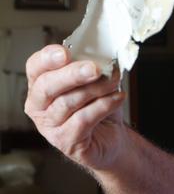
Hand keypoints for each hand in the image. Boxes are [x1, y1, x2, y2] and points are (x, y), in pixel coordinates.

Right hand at [24, 44, 127, 169]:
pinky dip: (104, 105)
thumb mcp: (94, 82)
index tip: (65, 52)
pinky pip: (83, 119)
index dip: (47, 58)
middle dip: (72, 74)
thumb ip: (92, 67)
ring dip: (96, 89)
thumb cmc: (98, 107)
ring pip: (67, 102)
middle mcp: (38, 106)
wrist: (111, 138)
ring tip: (114, 82)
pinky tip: (118, 98)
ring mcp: (49, 126)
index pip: (35, 67)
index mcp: (40, 85)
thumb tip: (103, 54)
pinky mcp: (65, 141)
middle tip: (95, 68)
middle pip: (46, 86)